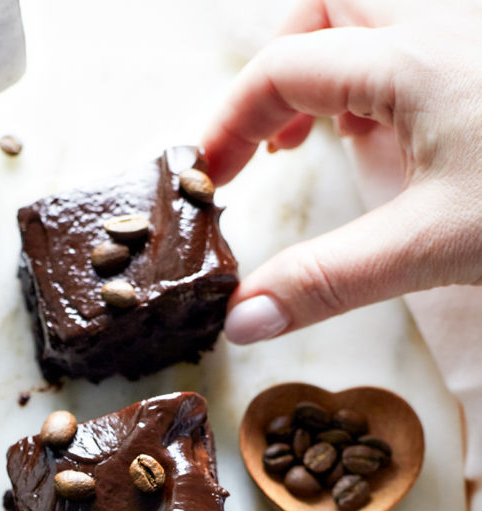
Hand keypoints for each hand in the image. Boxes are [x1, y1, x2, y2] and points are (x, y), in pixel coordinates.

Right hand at [202, 0, 481, 343]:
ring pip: (378, 15)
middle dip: (284, 63)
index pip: (285, 67)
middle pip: (330, 3)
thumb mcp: (432, 246)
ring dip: (336, 62)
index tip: (213, 182)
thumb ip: (329, 282)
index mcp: (411, 59)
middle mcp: (441, 26)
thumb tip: (244, 320)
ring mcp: (472, 41)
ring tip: (324, 134)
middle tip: (275, 137)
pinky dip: (386, 78)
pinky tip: (395, 138)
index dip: (232, 123)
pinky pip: (421, 43)